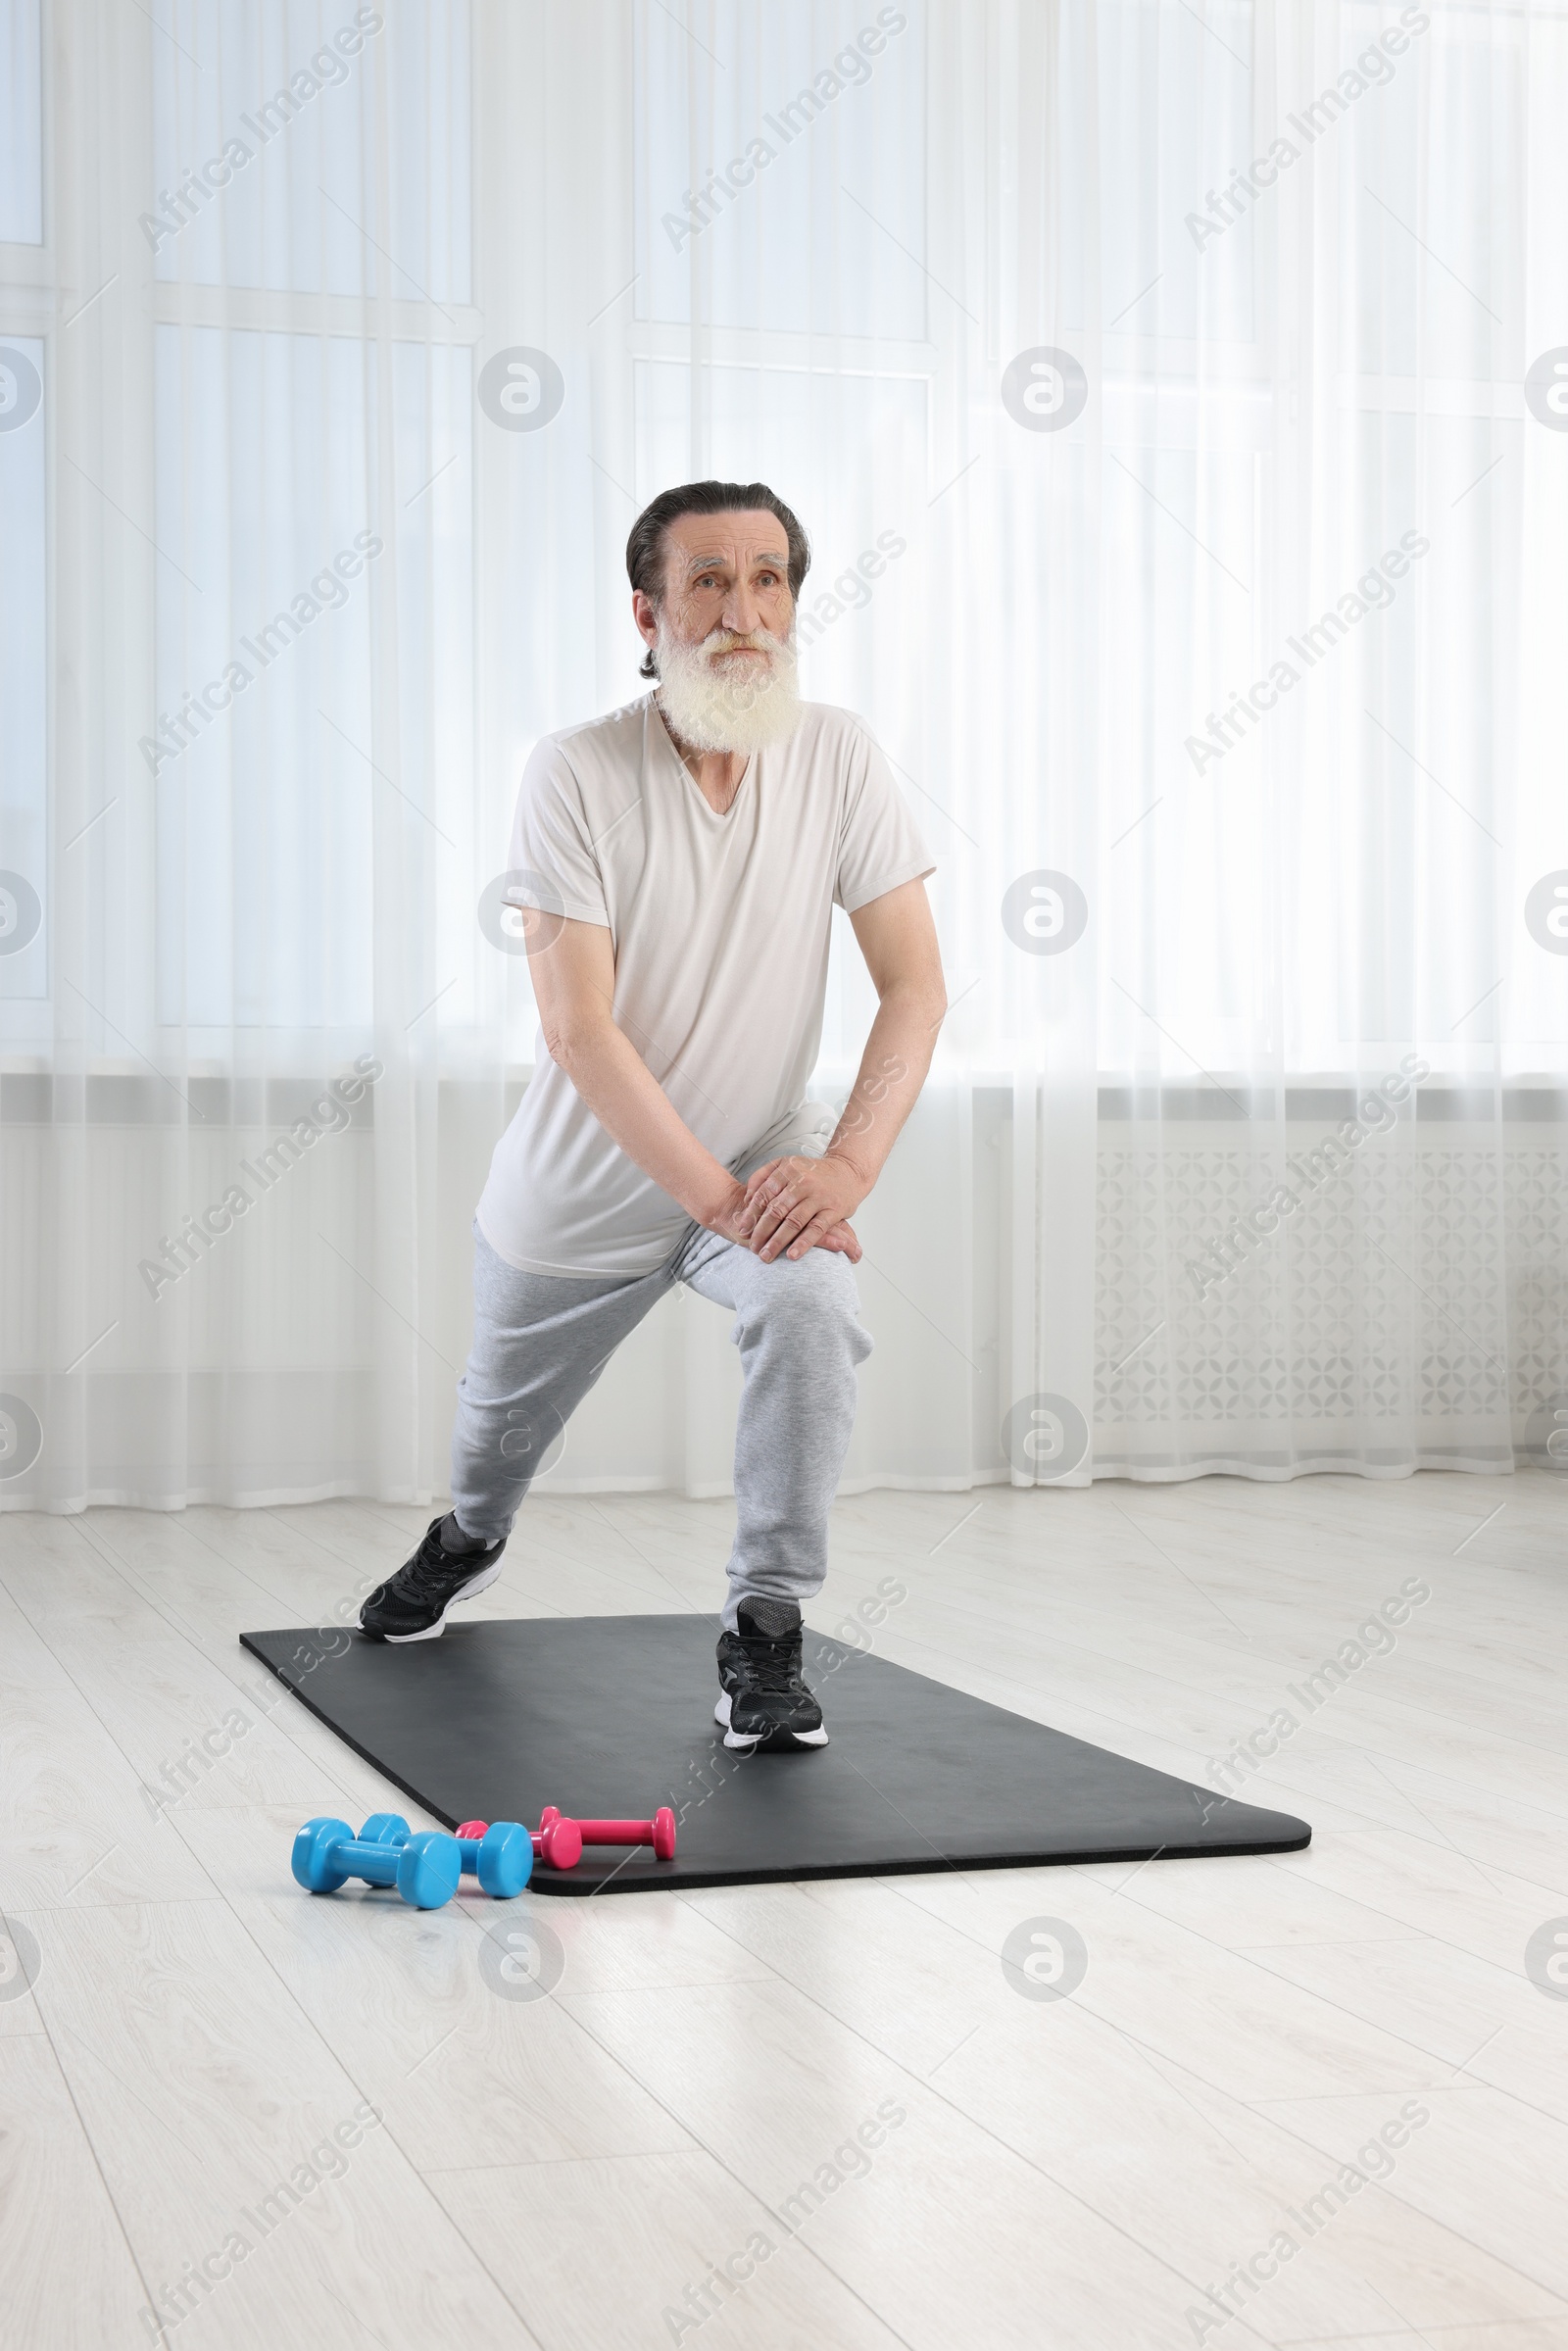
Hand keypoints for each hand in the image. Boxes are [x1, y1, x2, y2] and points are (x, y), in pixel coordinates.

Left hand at [740, 1152, 867, 1262]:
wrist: (848, 1171)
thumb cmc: (812, 1173)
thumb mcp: (786, 1164)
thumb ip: (763, 1176)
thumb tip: (746, 1198)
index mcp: (788, 1170)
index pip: (764, 1194)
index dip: (751, 1213)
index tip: (742, 1229)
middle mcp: (803, 1182)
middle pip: (776, 1210)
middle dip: (761, 1232)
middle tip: (752, 1248)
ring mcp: (819, 1196)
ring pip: (794, 1222)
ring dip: (778, 1241)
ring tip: (766, 1256)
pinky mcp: (834, 1210)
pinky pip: (816, 1229)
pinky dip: (804, 1243)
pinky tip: (792, 1255)